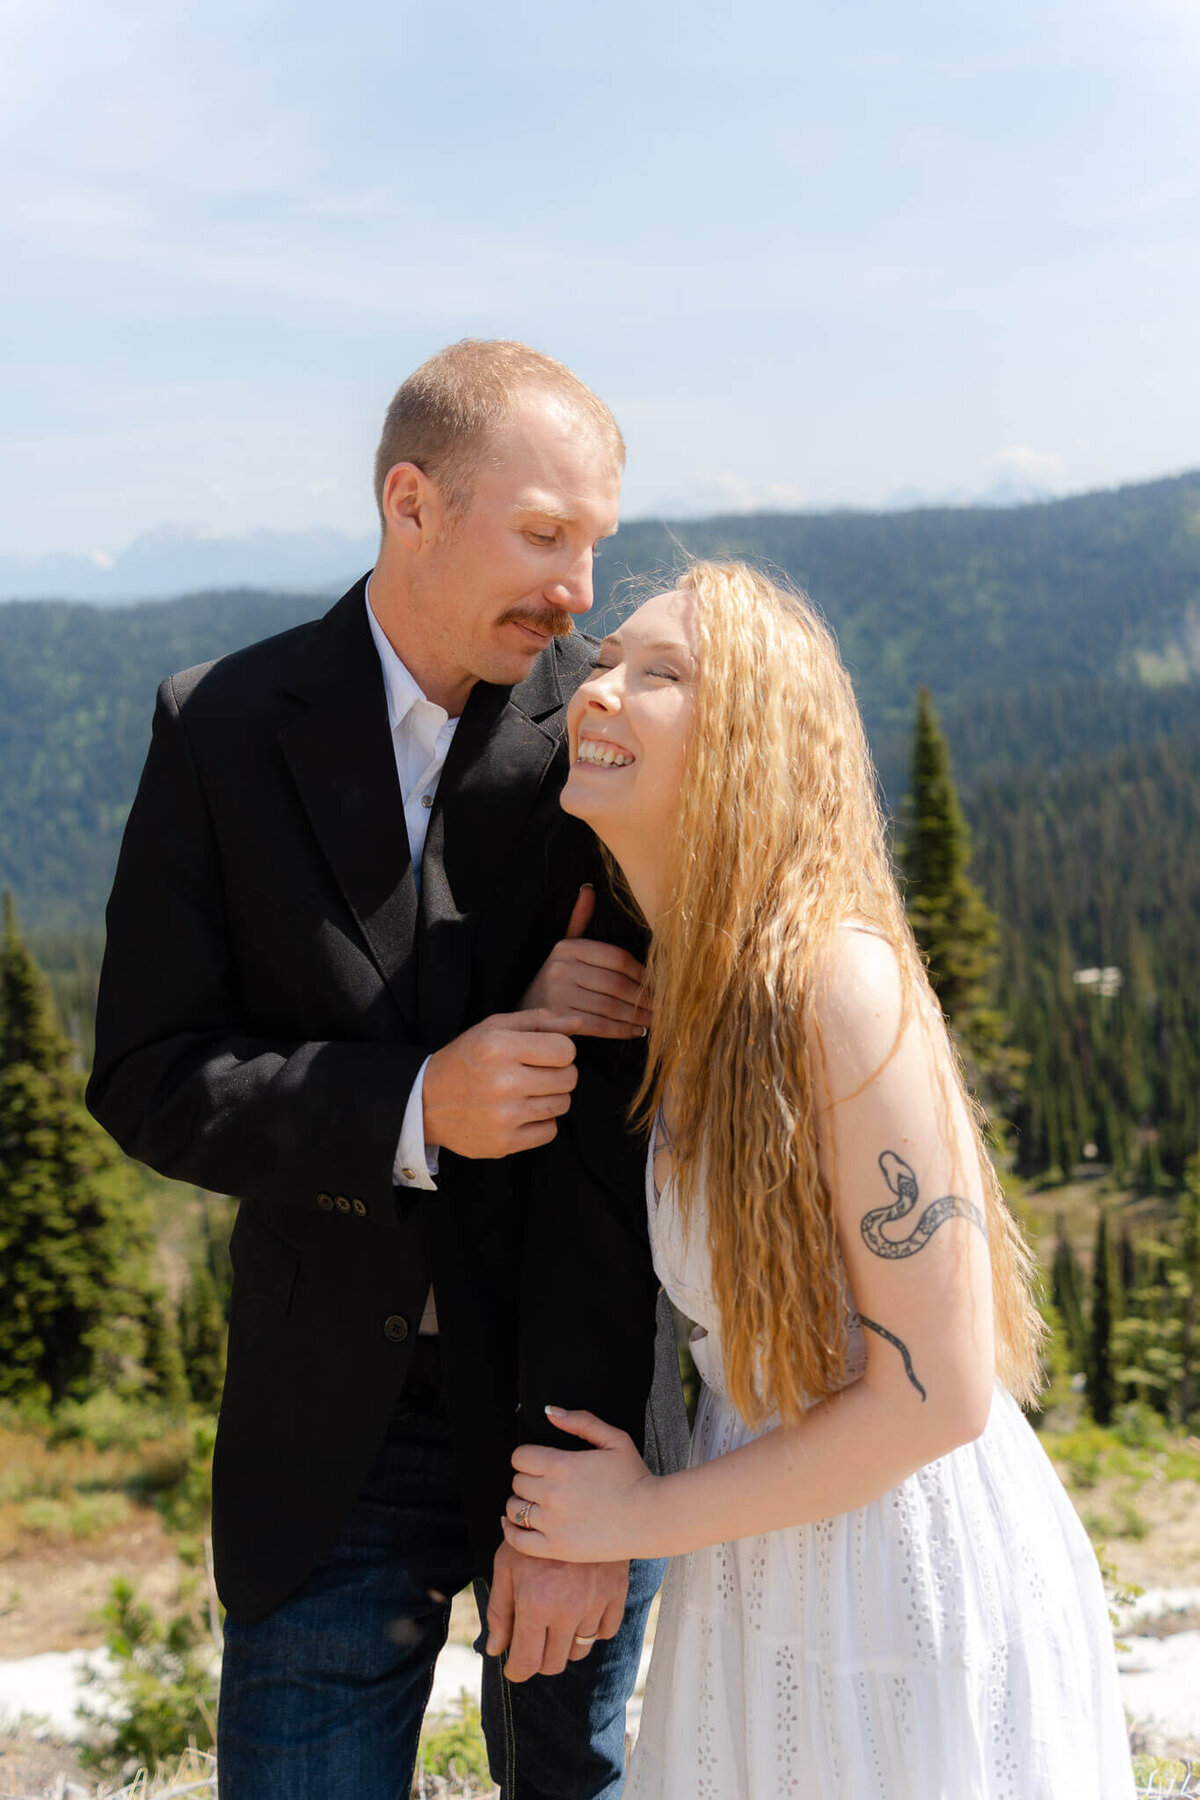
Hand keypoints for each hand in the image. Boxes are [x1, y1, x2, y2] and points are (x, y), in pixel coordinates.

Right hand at [421, 1011, 577, 1159]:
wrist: (424, 1102)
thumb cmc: (466, 1059)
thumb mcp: (493, 1027)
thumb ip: (539, 1020)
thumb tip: (579, 1022)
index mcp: (499, 1047)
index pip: (566, 1050)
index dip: (560, 1050)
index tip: (543, 1053)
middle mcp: (502, 1083)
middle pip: (569, 1078)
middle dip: (558, 1073)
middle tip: (535, 1073)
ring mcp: (503, 1117)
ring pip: (563, 1105)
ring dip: (551, 1097)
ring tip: (526, 1092)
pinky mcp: (504, 1144)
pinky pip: (550, 1131)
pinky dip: (540, 1122)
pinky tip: (520, 1113)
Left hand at [484, 1539, 628, 1681]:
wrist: (578, 1499)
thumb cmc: (535, 1531)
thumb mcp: (507, 1563)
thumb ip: (499, 1610)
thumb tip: (495, 1649)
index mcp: (535, 1603)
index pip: (527, 1662)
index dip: (517, 1671)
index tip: (514, 1667)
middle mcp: (567, 1609)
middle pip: (554, 1663)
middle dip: (539, 1660)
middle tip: (533, 1643)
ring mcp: (595, 1602)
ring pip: (580, 1650)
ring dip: (565, 1645)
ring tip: (556, 1623)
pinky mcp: (616, 1593)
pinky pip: (606, 1632)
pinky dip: (593, 1629)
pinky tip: (581, 1612)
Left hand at [501, 1408, 658, 1562]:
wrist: (651, 1518)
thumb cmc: (635, 1477)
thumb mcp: (614, 1439)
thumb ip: (580, 1421)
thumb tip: (549, 1411)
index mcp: (562, 1465)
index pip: (520, 1457)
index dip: (528, 1457)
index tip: (538, 1462)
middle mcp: (552, 1493)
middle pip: (517, 1481)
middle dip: (527, 1478)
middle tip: (544, 1482)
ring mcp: (552, 1523)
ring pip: (514, 1509)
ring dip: (521, 1502)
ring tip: (535, 1502)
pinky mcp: (556, 1547)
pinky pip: (518, 1540)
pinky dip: (510, 1530)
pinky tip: (513, 1523)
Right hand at [520, 886, 650, 1039]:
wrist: (526, 1011)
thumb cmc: (555, 978)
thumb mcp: (564, 947)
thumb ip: (579, 921)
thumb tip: (588, 888)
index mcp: (567, 948)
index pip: (617, 958)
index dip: (642, 972)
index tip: (658, 983)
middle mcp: (560, 969)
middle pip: (616, 984)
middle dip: (643, 997)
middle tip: (662, 1005)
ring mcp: (557, 996)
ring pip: (610, 1007)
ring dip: (637, 1016)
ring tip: (654, 1019)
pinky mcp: (558, 1020)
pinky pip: (599, 1026)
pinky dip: (621, 1030)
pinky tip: (636, 1031)